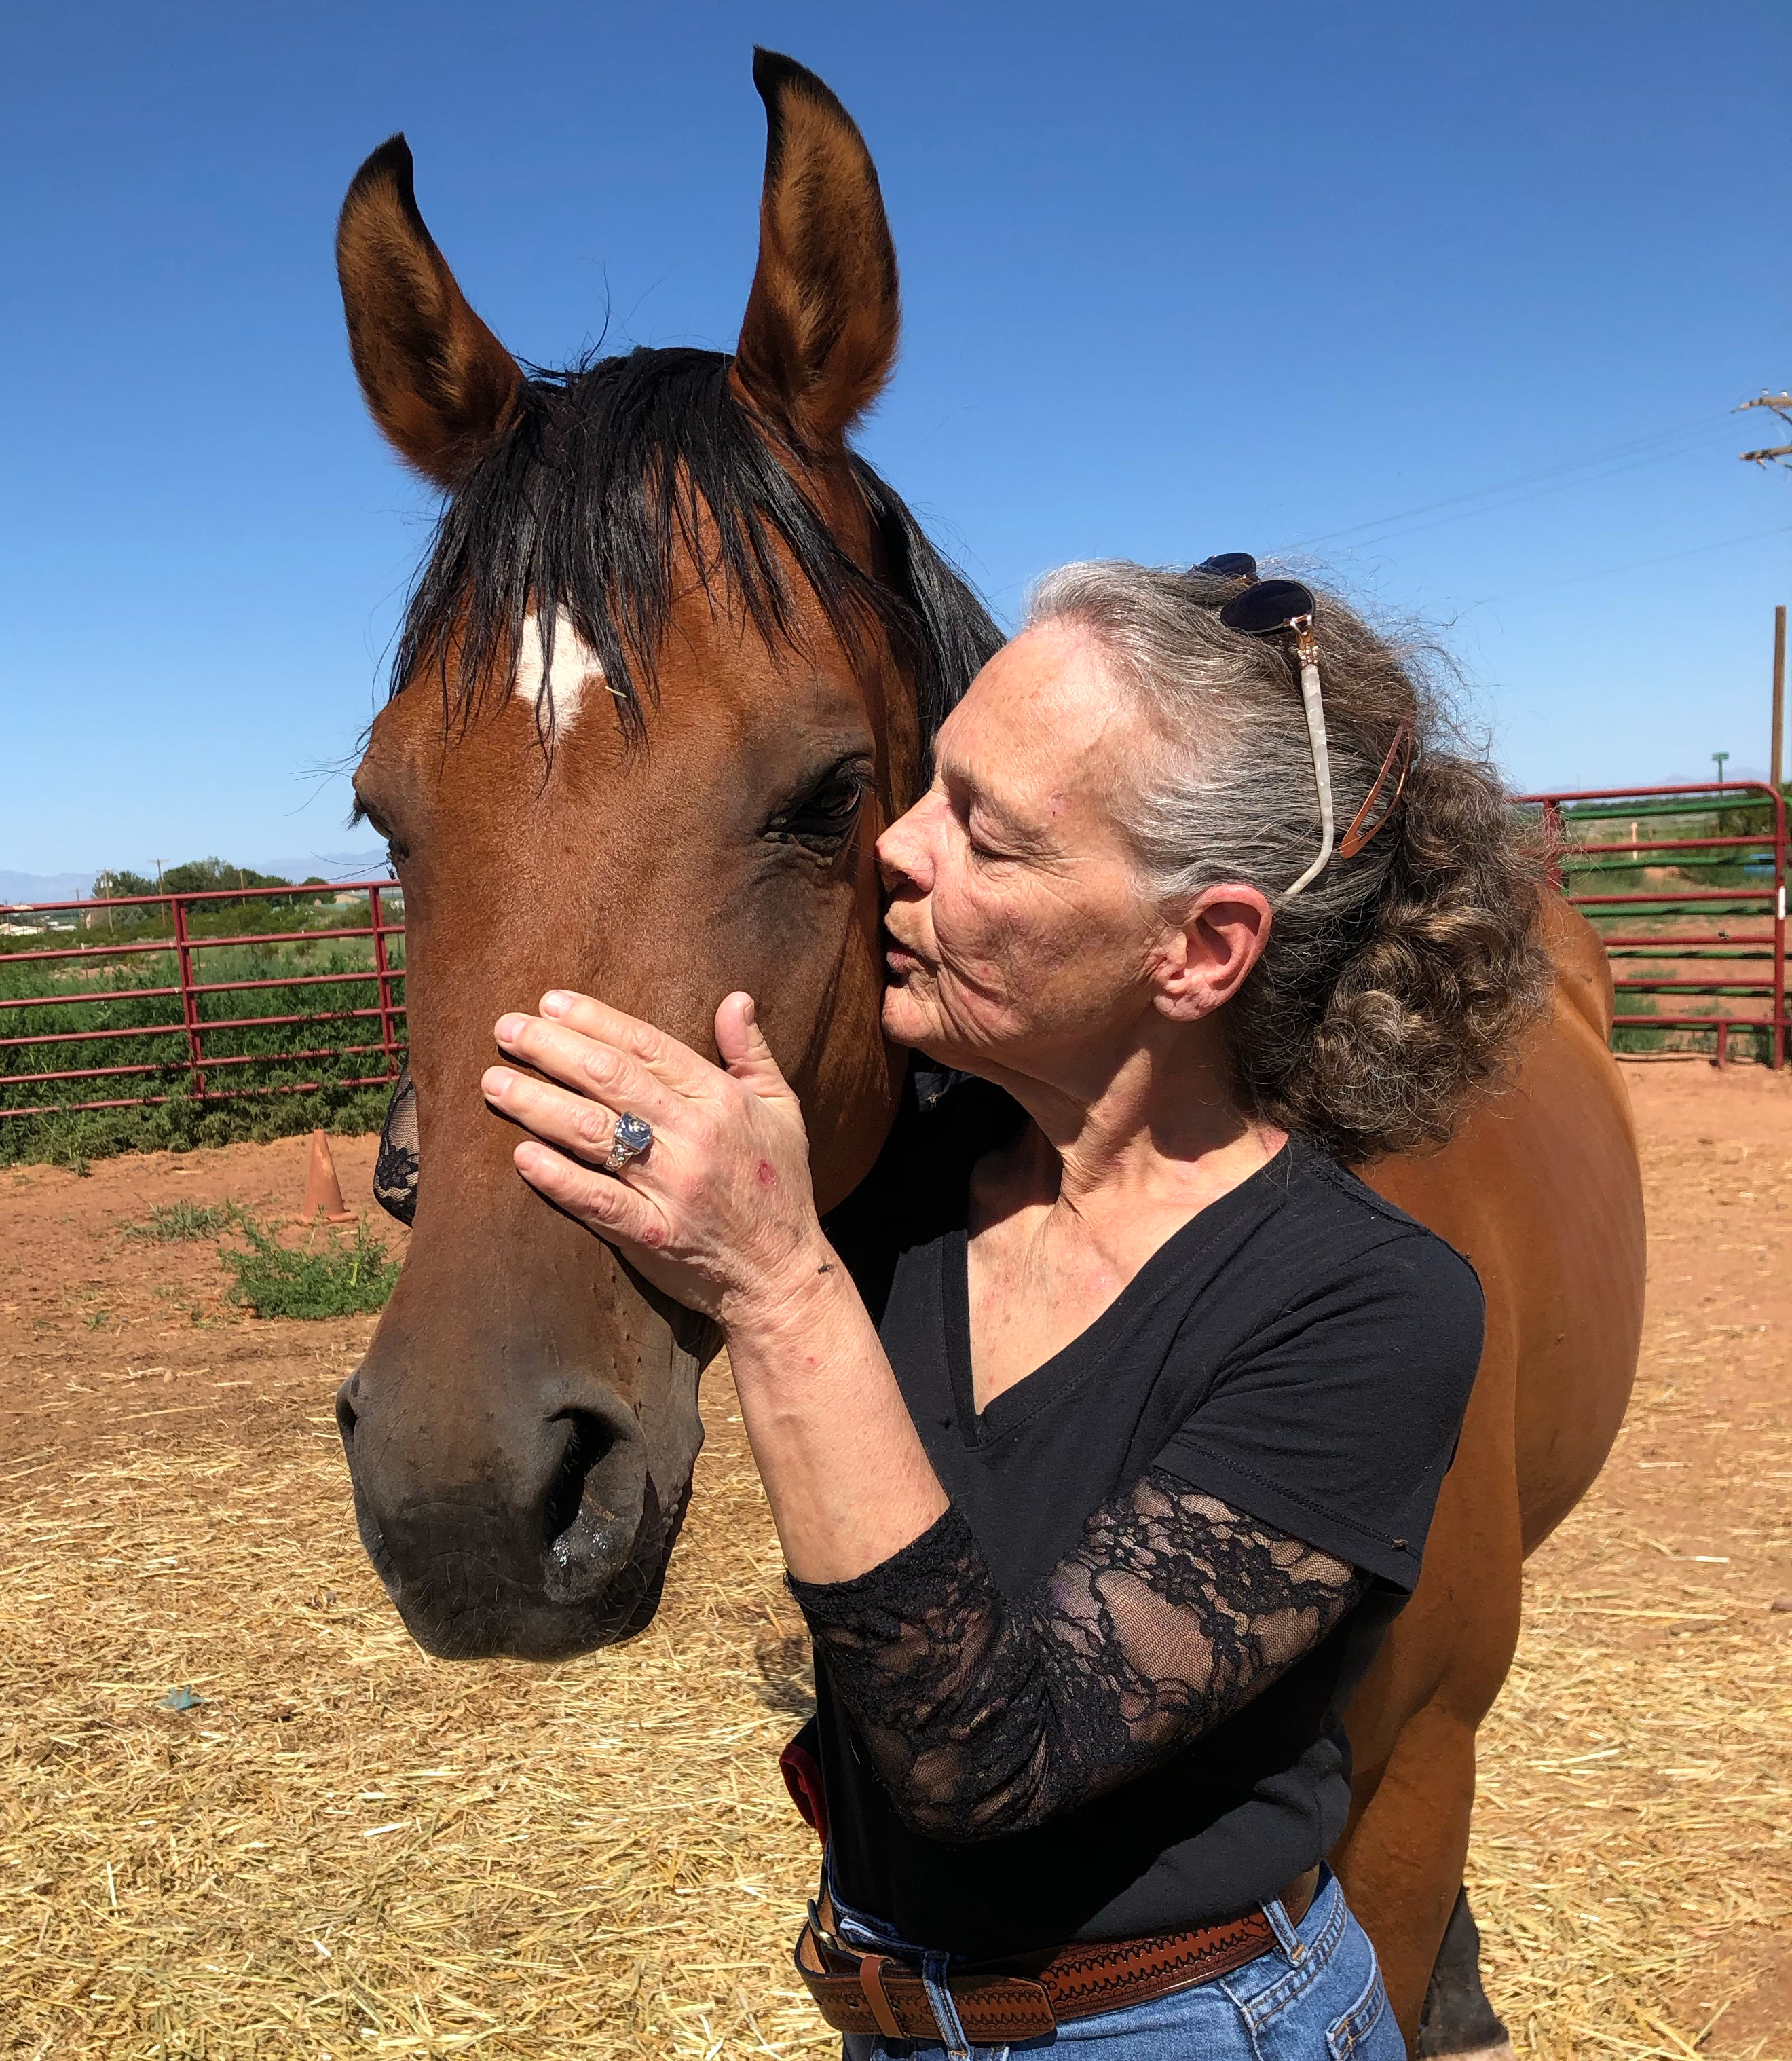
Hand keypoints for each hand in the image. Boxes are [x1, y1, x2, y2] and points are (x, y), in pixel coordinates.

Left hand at [481, 990, 829, 1326]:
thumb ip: (752, 1055)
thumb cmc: (779, 1188)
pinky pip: (598, 1200)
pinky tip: (521, 1155)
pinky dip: (558, 1177)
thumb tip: (737, 998)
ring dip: (538, 1103)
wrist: (782, 1275)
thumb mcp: (782, 1111)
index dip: (595, 1020)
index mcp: (722, 1101)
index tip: (550, 1003)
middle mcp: (696, 1137)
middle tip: (506, 1028)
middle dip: (552, 1048)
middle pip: (612, 1079)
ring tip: (494, 1082)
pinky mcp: (653, 1233)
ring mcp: (673, 1186)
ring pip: (595, 1133)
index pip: (648, 1047)